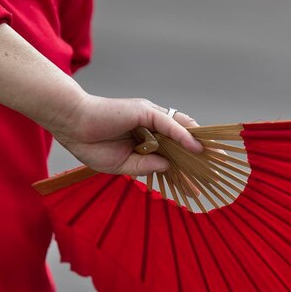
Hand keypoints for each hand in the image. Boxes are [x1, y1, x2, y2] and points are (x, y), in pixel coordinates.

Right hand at [50, 94, 202, 175]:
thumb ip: (146, 166)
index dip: (187, 163)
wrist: (71, 126)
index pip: (171, 150)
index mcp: (142, 138)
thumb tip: (169, 166)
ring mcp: (147, 116)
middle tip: (219, 166)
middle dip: (201, 152)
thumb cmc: (90, 143)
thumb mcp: (122, 165)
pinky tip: (196, 146)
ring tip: (216, 156)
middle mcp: (149, 125)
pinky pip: (168, 123)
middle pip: (181, 138)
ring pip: (180, 128)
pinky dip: (183, 134)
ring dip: (199, 142)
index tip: (201, 180)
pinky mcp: (144, 110)